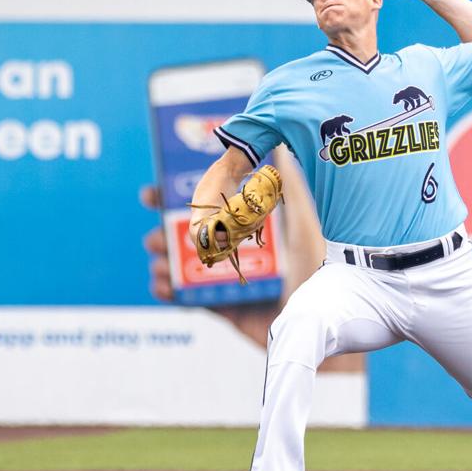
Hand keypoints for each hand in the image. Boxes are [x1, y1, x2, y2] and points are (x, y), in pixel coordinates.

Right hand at [140, 149, 363, 371]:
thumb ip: (290, 186)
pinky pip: (190, 297)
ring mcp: (228, 278)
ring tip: (160, 261)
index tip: (152, 193)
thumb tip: (281, 147)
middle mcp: (237, 249)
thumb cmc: (316, 270)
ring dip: (165, 260)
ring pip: (184, 265)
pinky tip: (162, 286)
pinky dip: (170, 291)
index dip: (177, 198)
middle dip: (164, 232)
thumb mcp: (303, 223)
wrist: (319, 323)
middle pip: (189, 234)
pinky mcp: (225, 307)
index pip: (208, 204)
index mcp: (250, 224)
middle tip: (156, 236)